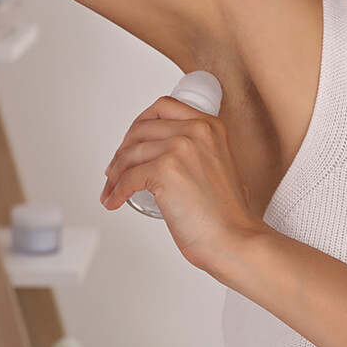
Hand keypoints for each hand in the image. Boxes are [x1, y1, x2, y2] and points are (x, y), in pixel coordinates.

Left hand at [100, 95, 264, 274]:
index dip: (140, 124)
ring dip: (115, 174)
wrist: (234, 238)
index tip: (131, 140)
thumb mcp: (222, 165)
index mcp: (210, 126)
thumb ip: (203, 152)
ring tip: (112, 188)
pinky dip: (116, 191)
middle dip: (123, 150)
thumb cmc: (227, 214)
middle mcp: (195, 131)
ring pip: (130, 153)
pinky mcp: (164, 171)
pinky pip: (127, 178)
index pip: (163, 107)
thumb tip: (174, 156)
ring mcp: (179, 149)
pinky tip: (116, 200)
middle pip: (142, 129)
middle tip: (116, 167)